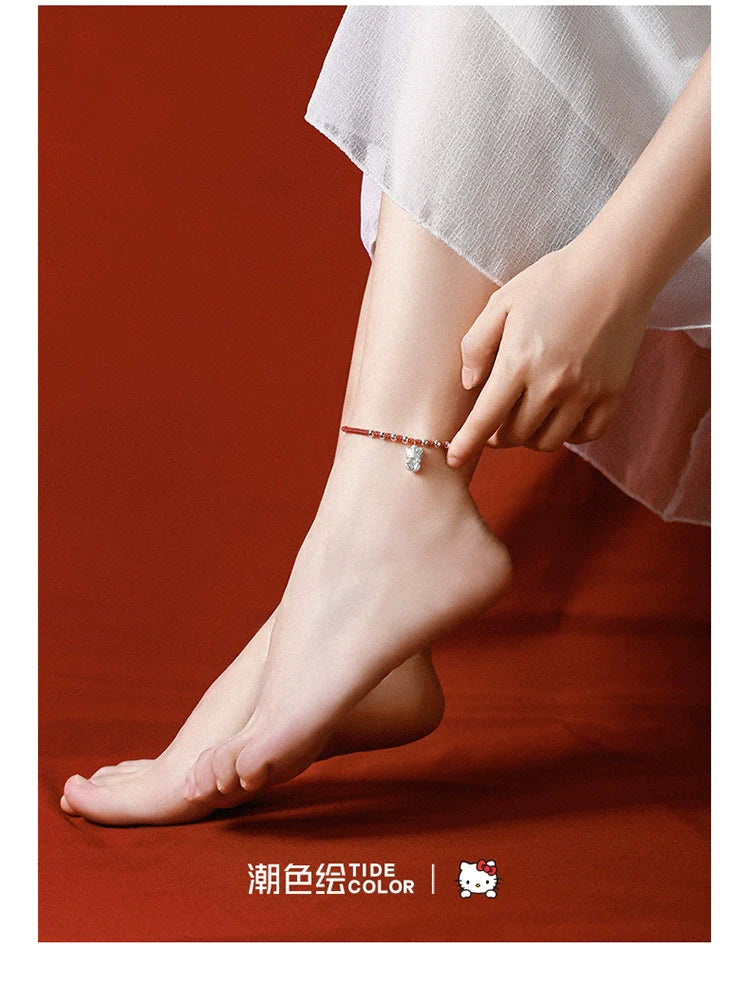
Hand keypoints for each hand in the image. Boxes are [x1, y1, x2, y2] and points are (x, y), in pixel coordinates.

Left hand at [446, 239, 649, 466]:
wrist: (615, 270)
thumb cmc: (553, 281)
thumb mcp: (501, 302)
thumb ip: (476, 345)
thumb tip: (470, 386)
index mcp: (518, 362)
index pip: (485, 419)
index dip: (466, 444)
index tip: (454, 460)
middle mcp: (551, 384)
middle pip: (515, 436)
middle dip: (498, 435)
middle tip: (496, 420)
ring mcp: (585, 392)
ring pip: (549, 441)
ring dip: (531, 437)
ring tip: (527, 415)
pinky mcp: (612, 394)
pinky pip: (586, 434)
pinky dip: (569, 433)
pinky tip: (561, 415)